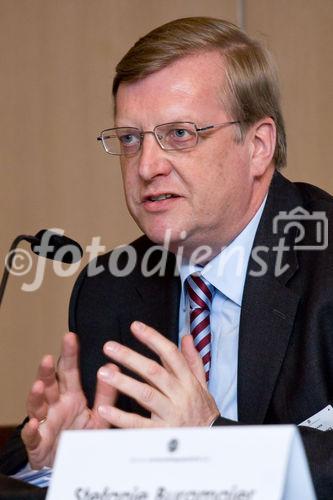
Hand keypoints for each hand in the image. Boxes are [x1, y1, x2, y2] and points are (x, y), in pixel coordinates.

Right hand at [22, 332, 117, 468]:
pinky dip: (30, 430)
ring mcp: (45, 422)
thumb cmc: (82, 436)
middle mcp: (55, 405)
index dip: (69, 354)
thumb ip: (106, 395)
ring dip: (36, 395)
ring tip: (39, 386)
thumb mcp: (99, 415)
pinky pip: (32, 436)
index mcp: (71, 396)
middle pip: (49, 384)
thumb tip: (113, 367)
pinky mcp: (38, 443)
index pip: (69, 370)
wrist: (73, 465)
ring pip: (37, 405)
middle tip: (48, 358)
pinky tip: (33, 423)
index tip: (70, 337)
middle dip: (47, 371)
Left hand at [97, 321, 218, 427]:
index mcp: (188, 380)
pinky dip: (121, 417)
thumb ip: (192, 360)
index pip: (170, 354)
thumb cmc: (203, 411)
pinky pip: (139, 424)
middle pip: (154, 371)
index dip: (153, 338)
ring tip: (104, 373)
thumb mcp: (202, 384)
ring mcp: (171, 413)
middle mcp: (180, 394)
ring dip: (123, 382)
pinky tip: (105, 409)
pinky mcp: (161, 432)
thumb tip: (186, 337)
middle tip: (110, 347)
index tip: (136, 327)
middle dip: (130, 357)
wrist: (210, 441)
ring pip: (145, 395)